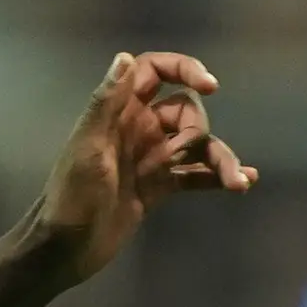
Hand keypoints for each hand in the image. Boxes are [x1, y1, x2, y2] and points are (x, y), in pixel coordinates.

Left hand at [24, 51, 255, 286]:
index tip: (211, 86)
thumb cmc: (71, 197)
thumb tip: (124, 57)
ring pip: (196, 145)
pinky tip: (241, 184)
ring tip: (237, 182)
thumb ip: (105, 104)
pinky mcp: (159, 187)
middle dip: (197, 130)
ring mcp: (151, 158)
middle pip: (185, 110)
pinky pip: (195, 175)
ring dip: (220, 159)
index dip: (184, 69)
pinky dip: (216, 177)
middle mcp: (138, 129)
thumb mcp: (88, 148)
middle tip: (178, 158)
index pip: (154, 72)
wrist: (66, 248)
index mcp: (119, 113)